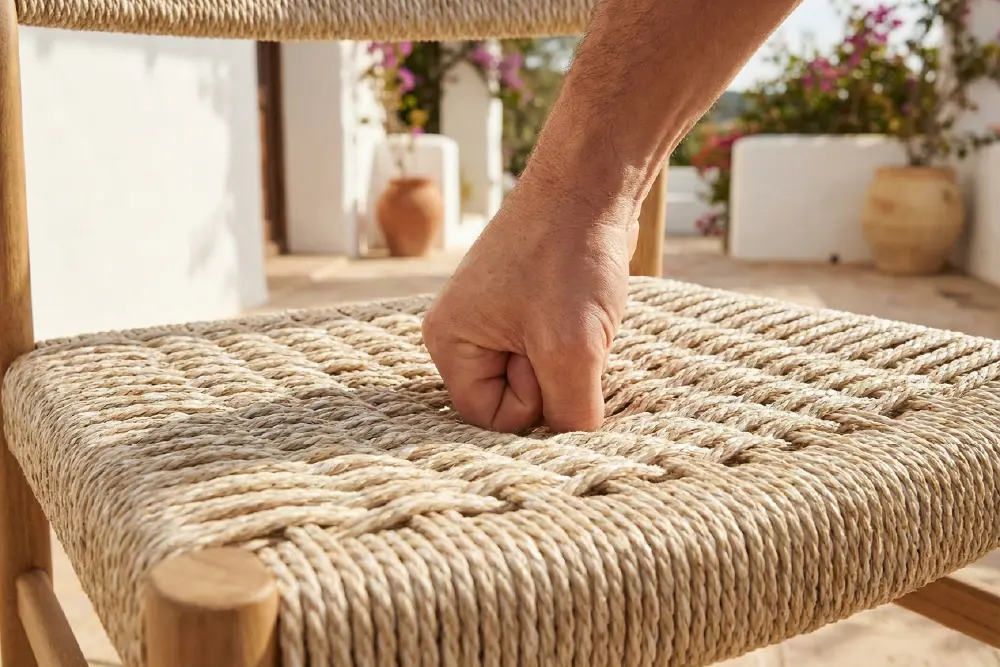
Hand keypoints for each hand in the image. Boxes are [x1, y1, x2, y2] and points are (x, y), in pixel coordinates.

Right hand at [421, 176, 638, 433]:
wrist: (592, 184)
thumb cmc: (568, 257)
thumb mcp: (571, 349)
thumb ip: (569, 414)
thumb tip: (576, 449)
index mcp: (448, 341)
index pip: (488, 417)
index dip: (531, 401)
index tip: (551, 354)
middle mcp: (464, 331)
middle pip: (514, 398)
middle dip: (553, 376)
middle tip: (569, 331)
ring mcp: (497, 317)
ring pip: (542, 374)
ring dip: (573, 358)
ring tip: (579, 313)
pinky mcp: (530, 306)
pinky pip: (555, 350)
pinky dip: (579, 340)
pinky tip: (586, 306)